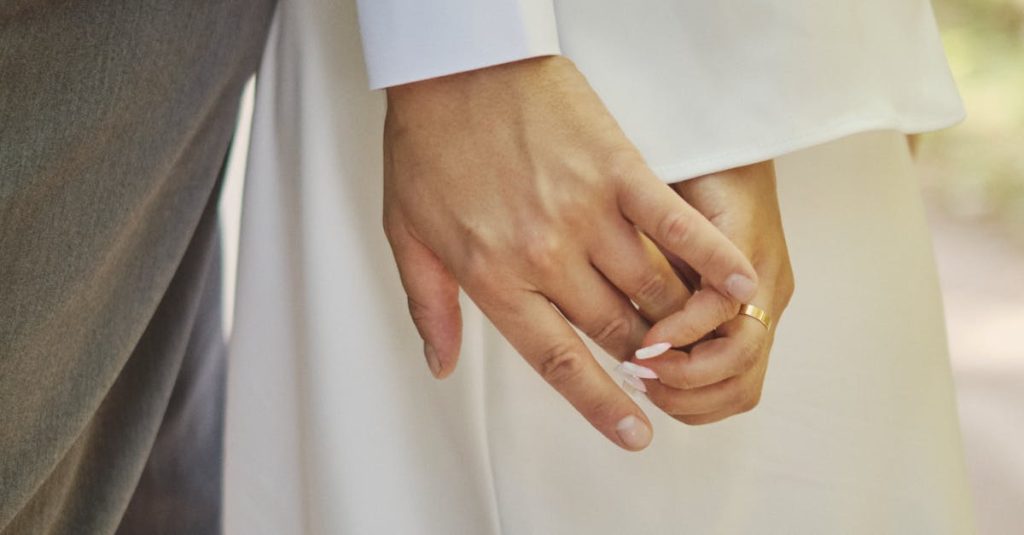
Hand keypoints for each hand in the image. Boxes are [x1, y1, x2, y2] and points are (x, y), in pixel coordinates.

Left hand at [382, 56, 758, 449]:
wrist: (451, 66)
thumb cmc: (426, 146)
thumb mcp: (405, 235)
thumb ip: (429, 308)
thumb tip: (439, 365)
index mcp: (494, 280)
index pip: (558, 361)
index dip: (601, 404)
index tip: (635, 433)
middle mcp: (545, 257)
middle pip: (612, 328)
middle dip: (642, 354)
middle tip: (660, 363)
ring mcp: (585, 213)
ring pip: (649, 287)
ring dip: (677, 318)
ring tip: (696, 331)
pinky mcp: (618, 170)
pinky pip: (674, 226)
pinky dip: (711, 257)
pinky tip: (741, 284)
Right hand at [627, 161, 794, 423]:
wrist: (711, 131)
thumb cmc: (688, 192)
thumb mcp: (669, 259)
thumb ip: (657, 308)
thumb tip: (623, 360)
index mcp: (750, 312)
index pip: (732, 391)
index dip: (688, 407)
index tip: (640, 400)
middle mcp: (766, 303)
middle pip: (739, 388)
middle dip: (683, 398)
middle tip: (637, 386)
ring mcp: (766, 280)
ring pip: (740, 361)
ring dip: (687, 374)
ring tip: (641, 364)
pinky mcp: (753, 250)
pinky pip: (727, 312)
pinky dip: (691, 332)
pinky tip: (654, 332)